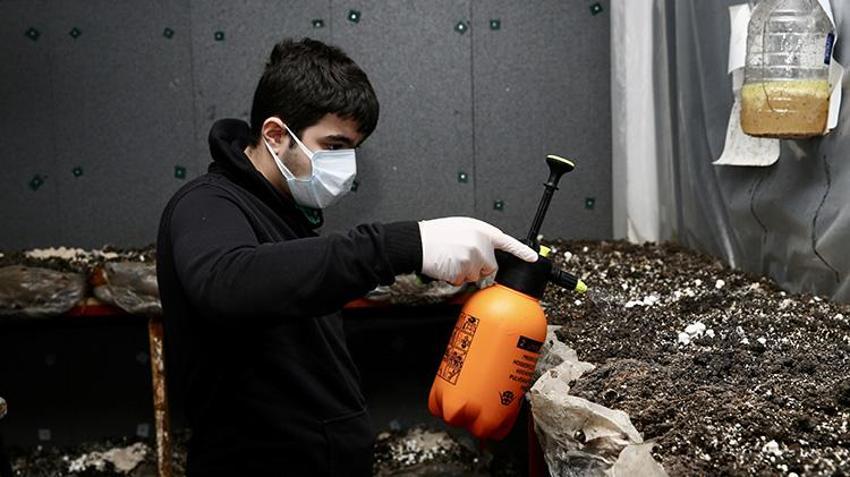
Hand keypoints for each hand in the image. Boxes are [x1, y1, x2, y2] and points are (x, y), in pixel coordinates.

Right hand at [418, 217, 537, 285]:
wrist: (418, 242)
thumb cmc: (436, 235)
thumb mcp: (462, 227)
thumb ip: (479, 237)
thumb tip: (487, 250)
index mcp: (482, 229)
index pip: (508, 242)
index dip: (522, 251)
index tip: (533, 258)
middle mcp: (480, 242)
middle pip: (490, 266)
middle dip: (478, 266)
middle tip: (461, 256)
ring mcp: (473, 257)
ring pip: (476, 275)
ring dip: (465, 272)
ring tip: (451, 258)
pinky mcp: (464, 269)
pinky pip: (464, 281)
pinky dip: (455, 277)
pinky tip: (446, 265)